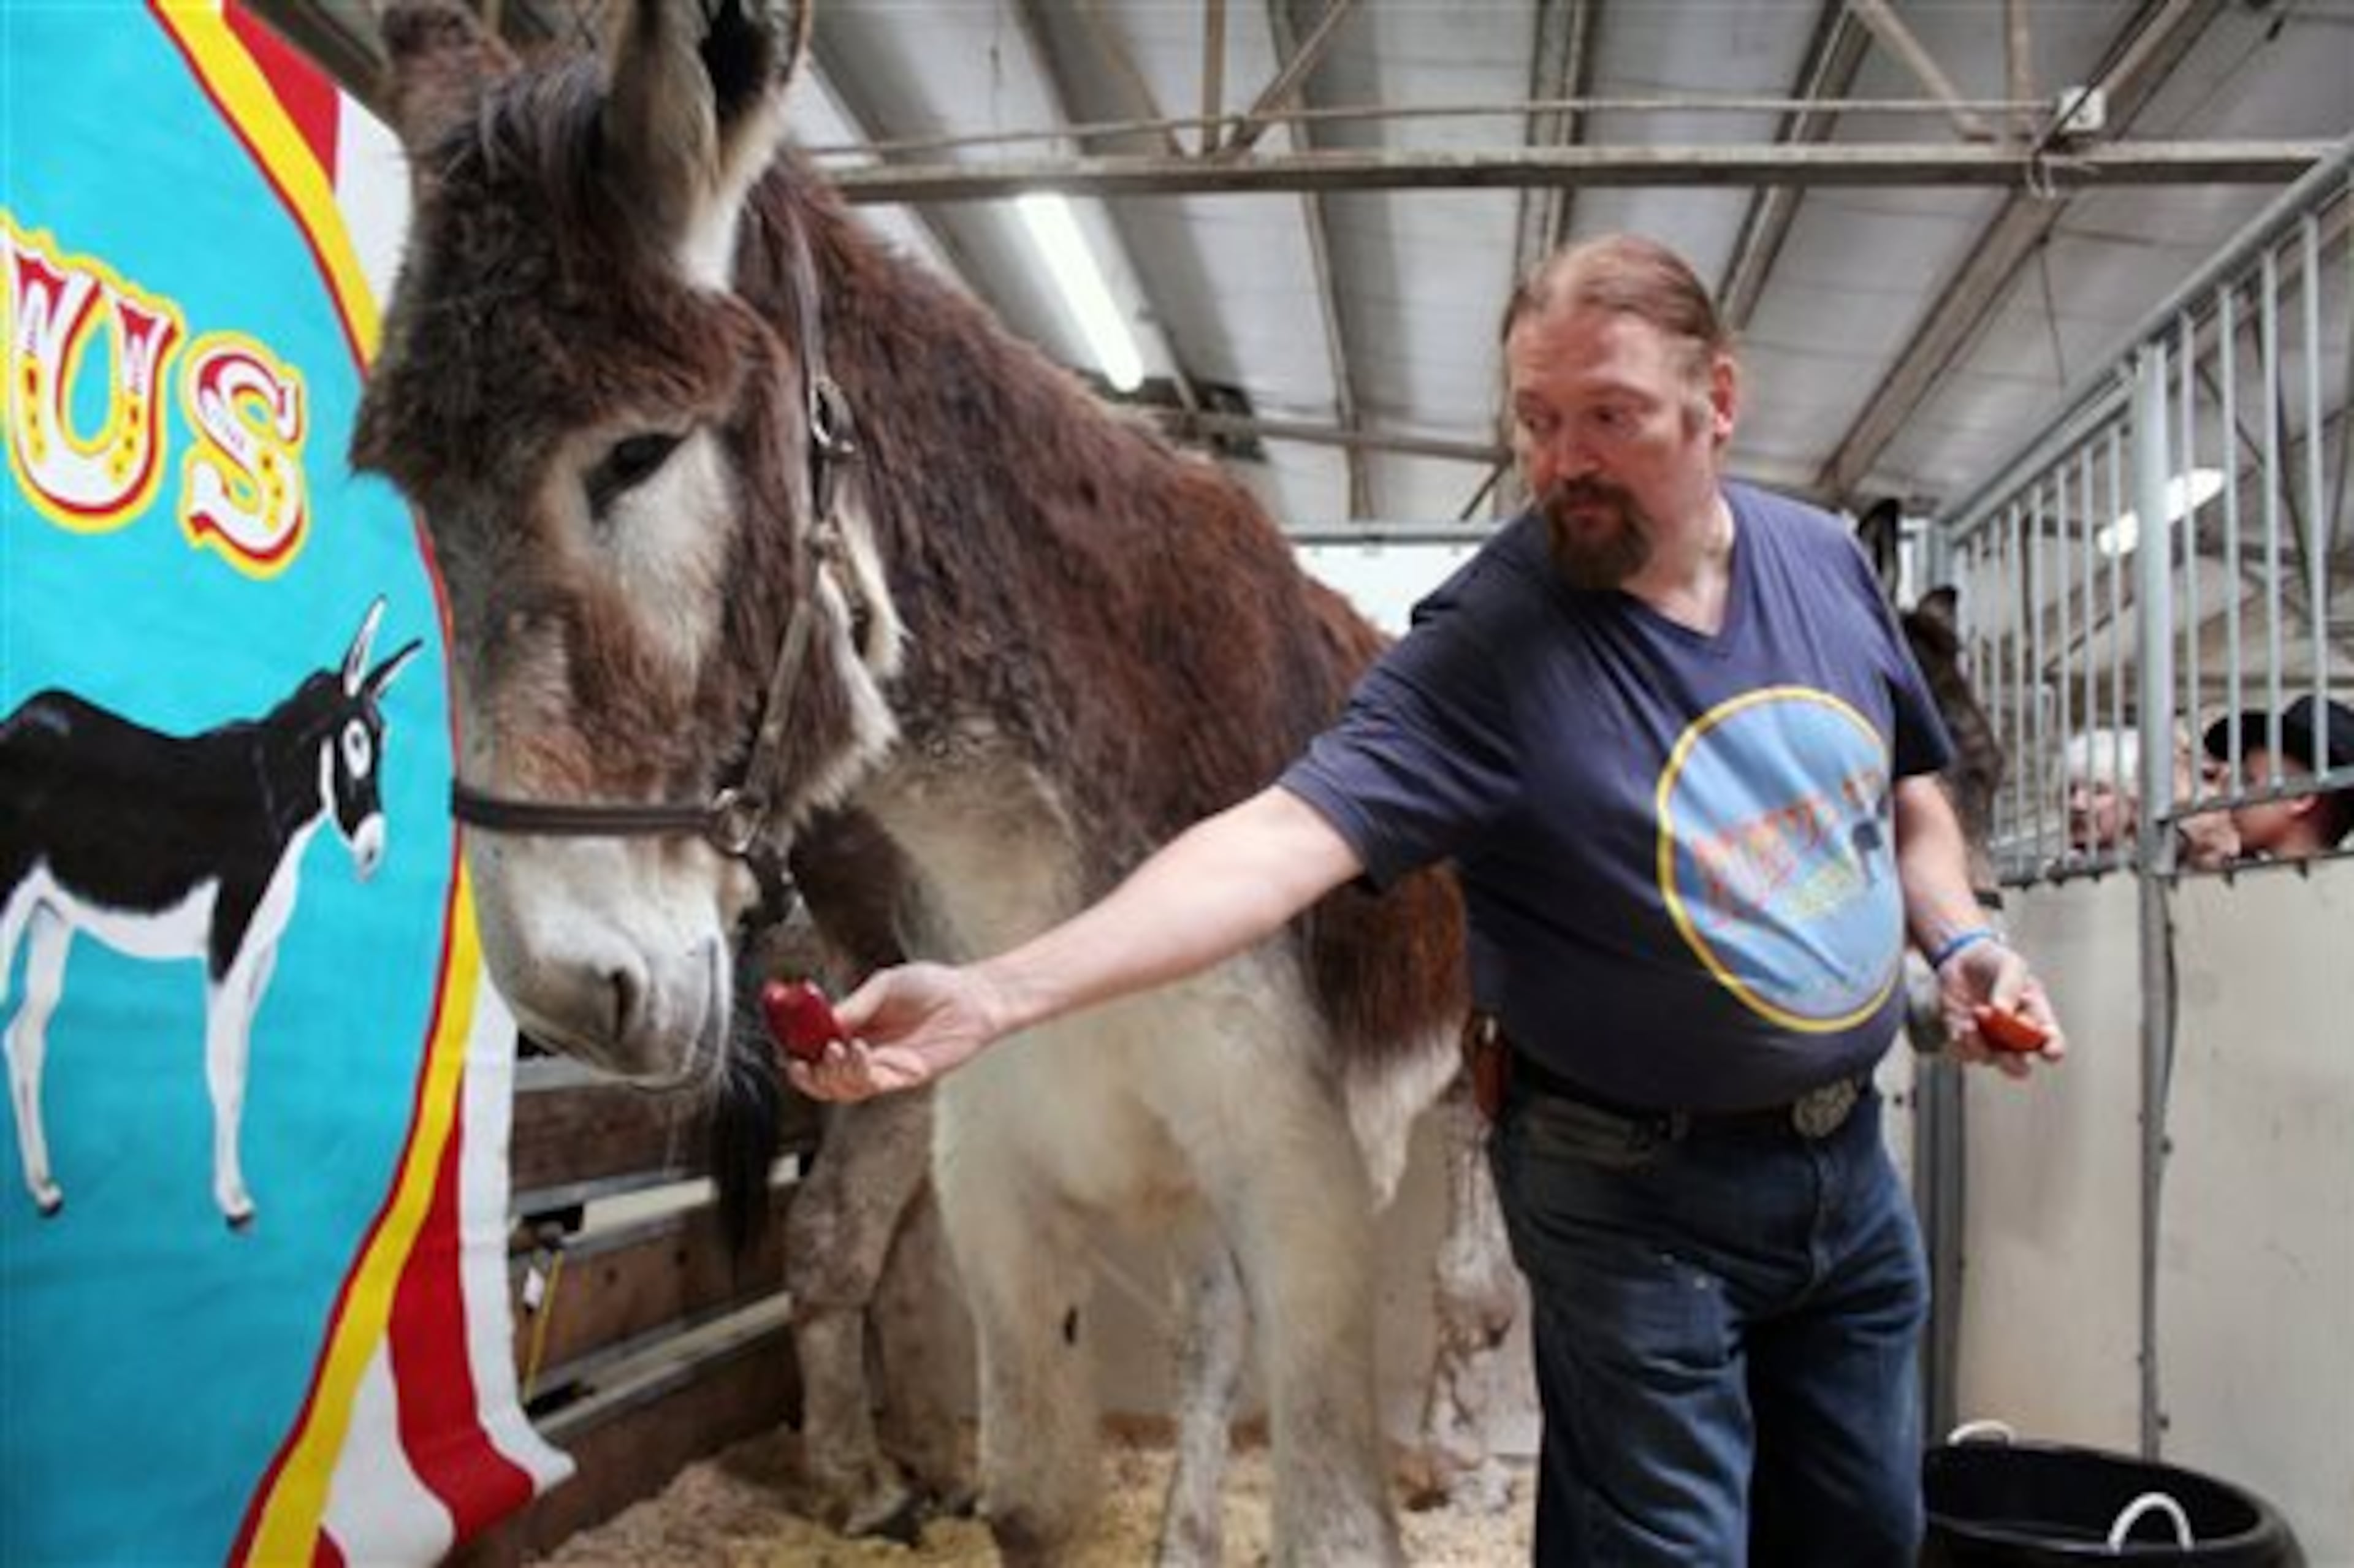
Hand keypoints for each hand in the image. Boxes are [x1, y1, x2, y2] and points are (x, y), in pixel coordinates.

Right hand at [777, 960, 1002, 1100]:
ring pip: (847, 1089)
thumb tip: (824, 1021)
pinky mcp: (908, 1076)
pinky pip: (875, 1085)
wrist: (973, 995)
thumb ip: (855, 1006)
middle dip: (810, 1075)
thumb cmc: (932, 986)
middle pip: (827, 1080)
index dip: (799, 1056)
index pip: (819, 1054)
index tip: (786, 1051)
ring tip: (834, 1049)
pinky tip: (857, 1049)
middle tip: (803, 1060)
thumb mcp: (884, 987)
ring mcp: (888, 1068)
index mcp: (857, 1032)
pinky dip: (859, 1071)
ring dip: (833, 1074)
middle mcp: (868, 1055)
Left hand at [1938, 939, 2065, 1077]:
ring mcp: (1988, 1041)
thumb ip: (2010, 987)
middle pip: (2021, 1067)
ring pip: (1988, 1060)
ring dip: (1980, 1044)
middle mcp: (2015, 1037)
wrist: (1961, 958)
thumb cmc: (1994, 963)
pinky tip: (1962, 1023)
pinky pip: (1963, 1053)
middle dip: (2012, 1061)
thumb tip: (2002, 1012)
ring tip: (1974, 1017)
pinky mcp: (1964, 1039)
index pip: (2053, 1044)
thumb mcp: (2010, 965)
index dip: (2053, 1050)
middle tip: (2004, 1040)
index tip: (2048, 1049)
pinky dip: (1962, 1042)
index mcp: (2036, 1019)